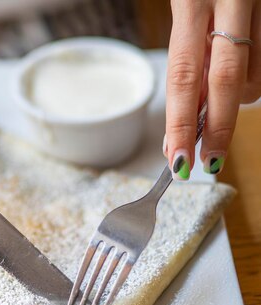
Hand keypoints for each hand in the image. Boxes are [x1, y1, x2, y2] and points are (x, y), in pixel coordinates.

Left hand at [165, 0, 259, 179]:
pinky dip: (257, 75)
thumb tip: (191, 107)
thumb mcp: (186, 1)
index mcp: (192, 1)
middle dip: (216, 129)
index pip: (184, 74)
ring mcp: (260, 2)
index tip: (177, 157)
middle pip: (225, 80)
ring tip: (225, 97)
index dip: (182, 122)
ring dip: (240, 97)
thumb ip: (190, 45)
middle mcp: (229, 0)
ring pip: (257, 72)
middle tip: (206, 163)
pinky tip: (245, 72)